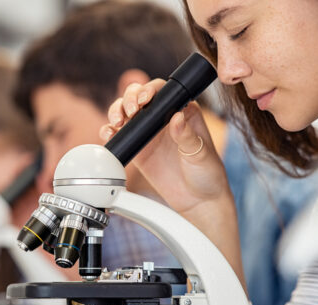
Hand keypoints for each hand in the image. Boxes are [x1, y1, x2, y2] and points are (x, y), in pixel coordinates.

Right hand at [100, 80, 244, 286]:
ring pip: (125, 113)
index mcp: (183, 111)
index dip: (150, 90)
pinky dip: (110, 132)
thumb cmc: (207, 174)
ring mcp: (148, 133)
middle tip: (130, 112)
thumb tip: (176, 117)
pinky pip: (119, 136)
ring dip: (116, 112)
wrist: (197, 201)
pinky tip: (110, 134)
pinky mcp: (137, 149)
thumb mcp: (200, 153)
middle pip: (138, 97)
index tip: (145, 100)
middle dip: (129, 99)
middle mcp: (163, 119)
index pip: (163, 92)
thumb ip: (186, 136)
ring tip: (117, 122)